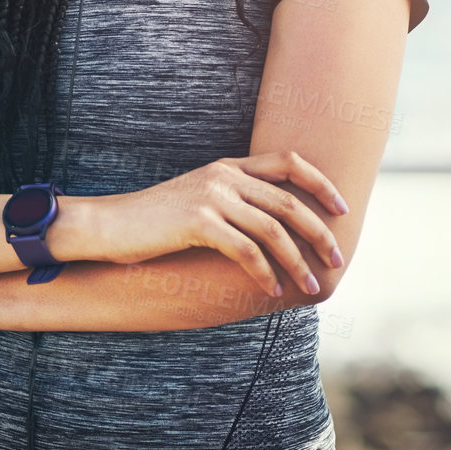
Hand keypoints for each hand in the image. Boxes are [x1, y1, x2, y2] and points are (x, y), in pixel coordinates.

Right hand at [76, 151, 348, 297]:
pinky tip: (272, 289)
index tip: (340, 208)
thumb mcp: (198, 199)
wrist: (110, 224)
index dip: (320, 183)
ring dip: (298, 262)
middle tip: (336, 259)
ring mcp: (211, 197)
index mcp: (226, 166)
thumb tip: (275, 227)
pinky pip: (246, 252)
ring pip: (273, 231)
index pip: (288, 161)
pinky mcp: (198, 223)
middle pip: (288, 201)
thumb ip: (233, 201)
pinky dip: (265, 273)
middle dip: (319, 233)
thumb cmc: (155, 220)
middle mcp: (223, 176)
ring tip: (310, 284)